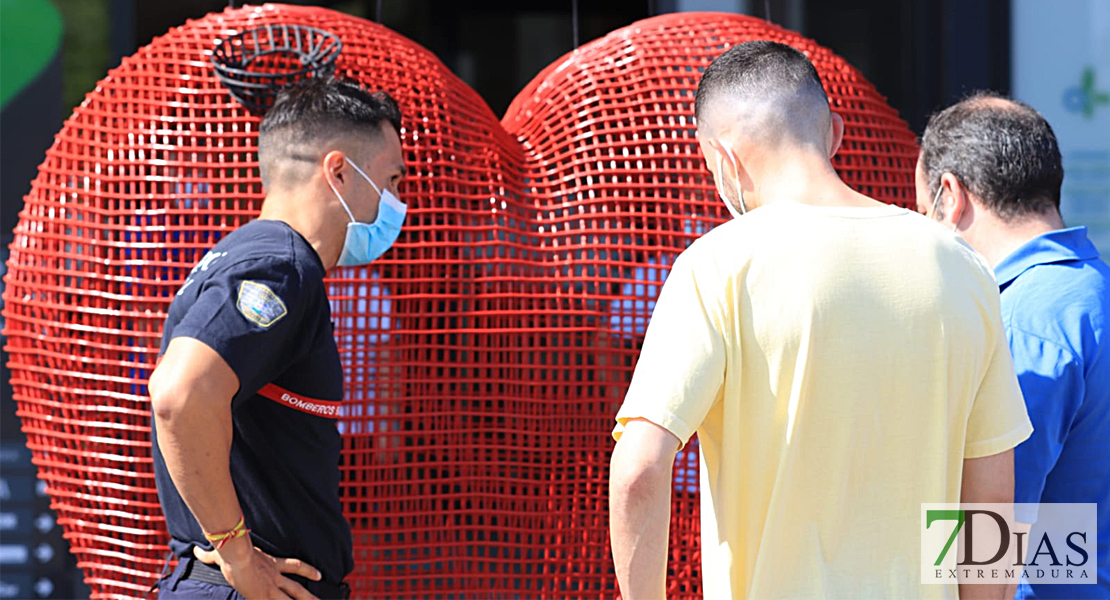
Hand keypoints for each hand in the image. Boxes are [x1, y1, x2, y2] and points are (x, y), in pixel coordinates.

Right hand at [193, 537, 321, 599]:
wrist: (237, 554)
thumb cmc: (230, 551)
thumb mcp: (222, 554)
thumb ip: (210, 555)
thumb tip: (197, 551)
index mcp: (271, 564)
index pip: (294, 566)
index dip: (308, 570)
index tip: (319, 574)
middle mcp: (275, 577)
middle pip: (297, 588)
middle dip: (309, 597)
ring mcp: (271, 588)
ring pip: (293, 598)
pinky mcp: (264, 596)